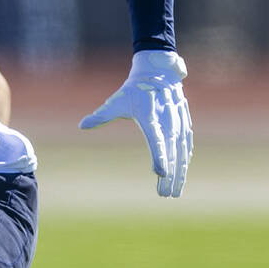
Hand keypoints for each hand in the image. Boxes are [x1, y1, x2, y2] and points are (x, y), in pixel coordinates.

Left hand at [79, 50, 192, 197]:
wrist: (158, 72)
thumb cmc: (133, 90)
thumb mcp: (116, 101)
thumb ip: (101, 116)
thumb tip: (82, 125)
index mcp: (151, 118)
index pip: (156, 141)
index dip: (159, 157)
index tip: (160, 174)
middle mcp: (168, 122)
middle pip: (172, 153)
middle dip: (171, 176)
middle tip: (167, 195)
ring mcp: (178, 123)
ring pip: (182, 152)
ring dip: (180, 172)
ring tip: (174, 191)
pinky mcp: (184, 123)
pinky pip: (186, 144)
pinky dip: (185, 159)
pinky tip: (182, 172)